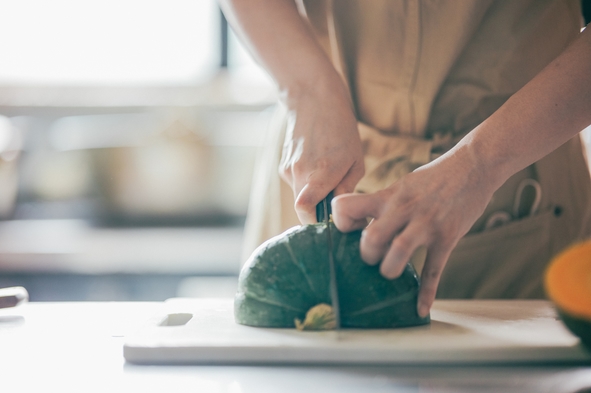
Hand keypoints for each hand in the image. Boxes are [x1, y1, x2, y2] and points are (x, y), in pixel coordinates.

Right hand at [279, 82, 364, 223]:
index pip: (305, 210)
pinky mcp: (283, 166)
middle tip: (337, 200)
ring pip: (301, 196)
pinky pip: (297, 184)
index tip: (330, 222)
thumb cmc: (341, 128)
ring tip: (329, 173)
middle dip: (320, 211)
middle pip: (304, 209)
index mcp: (321, 172)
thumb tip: (340, 212)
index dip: (315, 223)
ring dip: (315, 194)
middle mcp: (300, 173)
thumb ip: (346, 189)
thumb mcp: (355, 160)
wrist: (312, 98)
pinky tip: (318, 164)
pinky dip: (308, 182)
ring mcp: (288, 170)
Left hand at [332, 144, 499, 316]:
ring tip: (390, 272)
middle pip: (371, 236)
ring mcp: (426, 223)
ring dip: (390, 269)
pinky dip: (427, 292)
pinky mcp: (448, 236)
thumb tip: (363, 224)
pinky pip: (434, 269)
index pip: (347, 206)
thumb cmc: (433, 178)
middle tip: (372, 258)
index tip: (352, 231)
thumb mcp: (402, 184)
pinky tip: (421, 308)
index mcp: (387, 195)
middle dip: (367, 255)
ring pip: (399, 251)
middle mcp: (403, 209)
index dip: (342, 223)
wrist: (474, 165)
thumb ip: (384, 204)